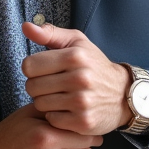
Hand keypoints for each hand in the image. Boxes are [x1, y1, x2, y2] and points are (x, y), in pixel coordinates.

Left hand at [22, 22, 132, 136]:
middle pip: (32, 87)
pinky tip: (67, 109)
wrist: (122, 94)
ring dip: (45, 102)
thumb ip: (49, 33)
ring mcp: (82, 102)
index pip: (29, 66)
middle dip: (37, 86)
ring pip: (39, 104)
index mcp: (75, 56)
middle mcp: (80, 78)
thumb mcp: (76, 42)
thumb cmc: (94, 65)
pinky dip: (55, 116)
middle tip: (52, 85)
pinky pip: (51, 120)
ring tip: (59, 96)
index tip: (44, 70)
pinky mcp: (83, 121)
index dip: (33, 68)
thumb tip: (26, 26)